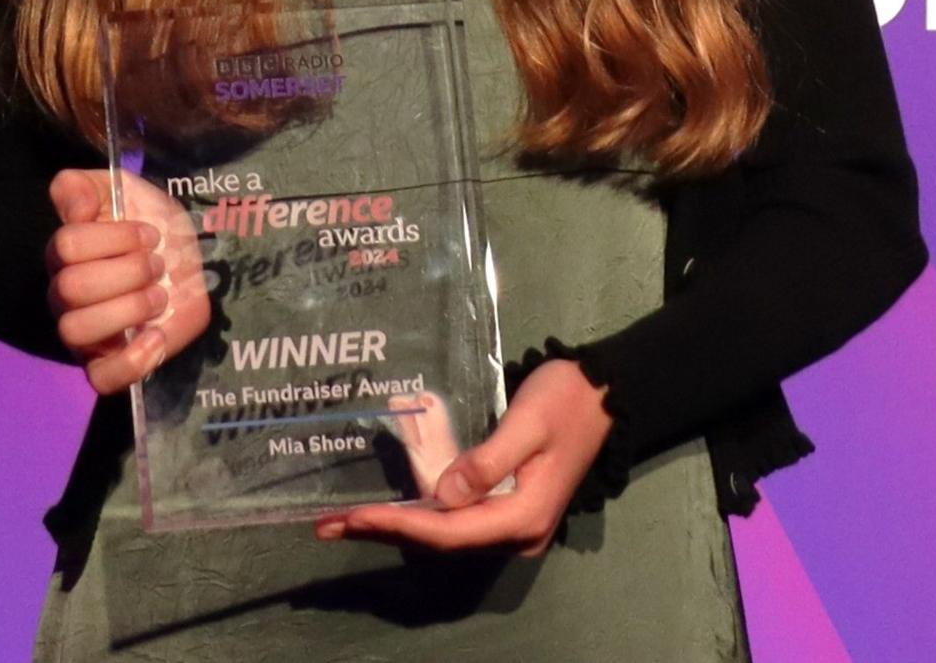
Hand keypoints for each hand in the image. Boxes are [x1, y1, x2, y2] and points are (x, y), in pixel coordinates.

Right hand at [46, 168, 212, 394]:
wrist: (187, 260)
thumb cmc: (148, 223)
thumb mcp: (121, 189)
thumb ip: (82, 187)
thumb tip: (74, 208)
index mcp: (65, 254)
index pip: (66, 246)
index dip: (113, 238)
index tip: (151, 233)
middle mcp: (66, 296)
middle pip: (71, 289)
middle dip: (127, 271)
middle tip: (159, 264)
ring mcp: (86, 334)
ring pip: (76, 331)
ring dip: (128, 308)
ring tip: (160, 295)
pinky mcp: (112, 364)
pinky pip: (101, 379)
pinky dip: (130, 361)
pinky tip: (156, 337)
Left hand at [316, 361, 611, 556]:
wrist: (605, 393)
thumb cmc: (565, 401)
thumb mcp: (526, 424)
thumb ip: (486, 461)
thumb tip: (442, 495)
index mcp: (523, 517)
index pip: (450, 531)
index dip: (400, 525)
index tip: (355, 517)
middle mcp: (517, 531)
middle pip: (441, 541)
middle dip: (386, 530)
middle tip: (329, 525)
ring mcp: (512, 524)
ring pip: (445, 535)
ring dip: (397, 526)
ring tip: (345, 520)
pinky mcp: (506, 508)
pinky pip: (456, 522)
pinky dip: (419, 517)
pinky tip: (389, 509)